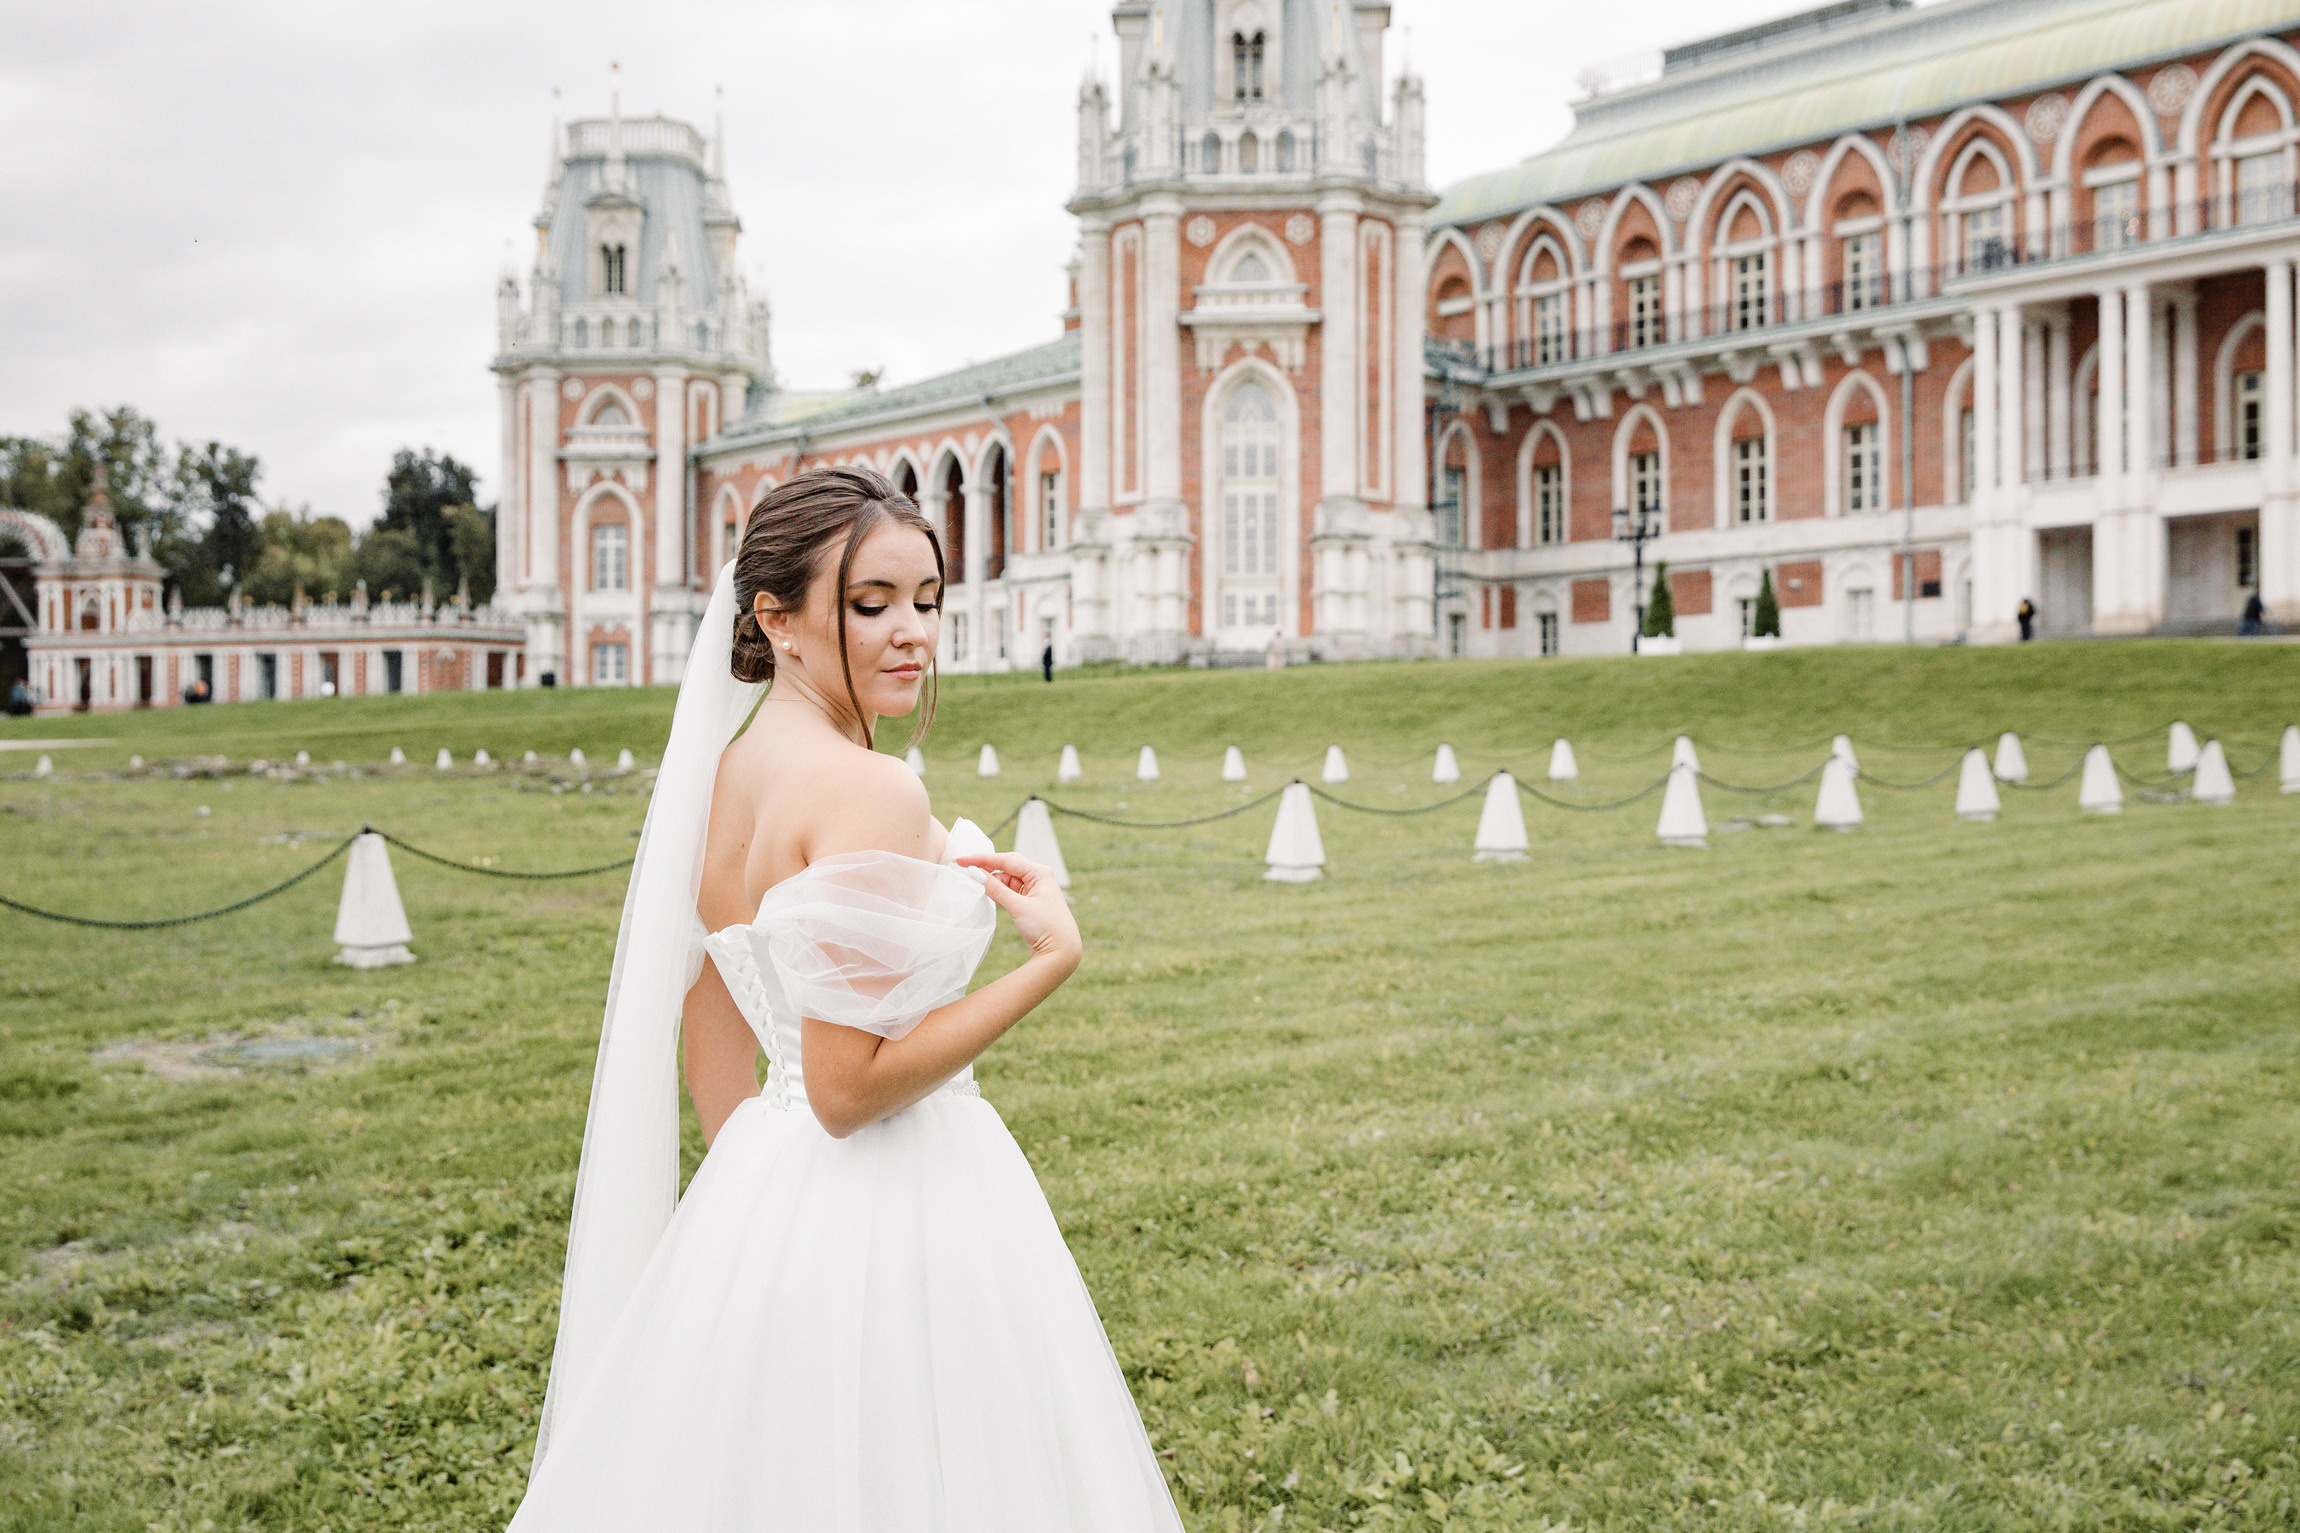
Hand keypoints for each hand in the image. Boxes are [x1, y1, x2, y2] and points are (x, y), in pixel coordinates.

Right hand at [956, 852, 1081, 967]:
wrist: (1061, 951)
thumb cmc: (1046, 927)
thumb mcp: (1019, 907)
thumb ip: (996, 889)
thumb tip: (975, 874)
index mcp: (1040, 872)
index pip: (1006, 859)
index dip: (982, 859)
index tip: (962, 860)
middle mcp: (1038, 877)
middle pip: (1007, 865)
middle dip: (986, 866)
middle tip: (963, 867)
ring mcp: (1035, 889)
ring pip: (1007, 878)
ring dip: (991, 880)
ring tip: (973, 882)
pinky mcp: (1030, 900)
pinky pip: (1010, 889)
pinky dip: (998, 890)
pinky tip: (986, 891)